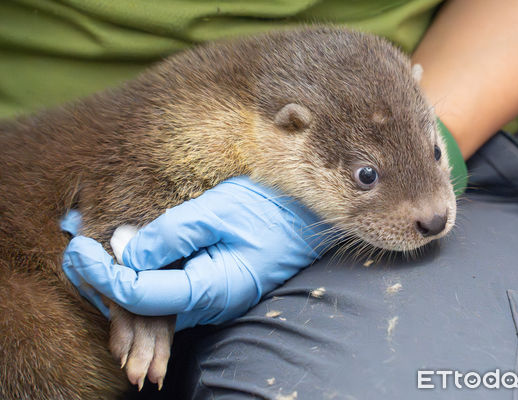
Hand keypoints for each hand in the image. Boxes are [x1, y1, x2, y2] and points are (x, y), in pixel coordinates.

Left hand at [62, 176, 330, 330]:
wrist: (309, 218)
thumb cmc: (271, 209)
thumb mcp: (219, 210)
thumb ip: (171, 233)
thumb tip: (128, 251)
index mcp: (211, 287)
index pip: (139, 293)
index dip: (103, 273)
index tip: (80, 248)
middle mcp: (208, 304)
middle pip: (141, 308)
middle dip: (101, 284)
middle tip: (73, 256)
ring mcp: (210, 300)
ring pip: (152, 306)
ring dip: (117, 288)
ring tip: (85, 267)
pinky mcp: (210, 288)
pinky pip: (169, 296)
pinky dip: (142, 286)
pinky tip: (122, 276)